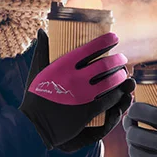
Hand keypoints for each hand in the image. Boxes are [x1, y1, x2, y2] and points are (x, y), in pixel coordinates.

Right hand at [21, 30, 128, 149]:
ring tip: (124, 75)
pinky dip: (117, 95)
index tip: (115, 39)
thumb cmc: (35, 96)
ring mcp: (82, 94)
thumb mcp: (36, 70)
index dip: (107, 41)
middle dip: (118, 60)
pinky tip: (120, 93)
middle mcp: (74, 77)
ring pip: (111, 82)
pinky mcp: (87, 111)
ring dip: (121, 77)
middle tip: (122, 59)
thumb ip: (42, 50)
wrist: (33, 125)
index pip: (91, 48)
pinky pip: (109, 100)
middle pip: (106, 64)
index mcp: (63, 65)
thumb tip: (42, 30)